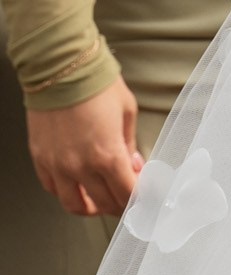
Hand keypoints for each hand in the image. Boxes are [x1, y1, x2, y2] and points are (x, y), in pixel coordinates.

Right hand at [27, 79, 142, 216]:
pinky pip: (53, 188)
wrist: (61, 67)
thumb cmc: (96, 84)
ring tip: (102, 199)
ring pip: (74, 205)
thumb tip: (132, 163)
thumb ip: (129, 144)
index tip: (146, 194)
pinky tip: (78, 185)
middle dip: (121, 203)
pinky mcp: (41, 159)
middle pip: (104, 203)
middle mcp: (80, 166)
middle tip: (128, 195)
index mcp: (107, 155)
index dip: (140, 197)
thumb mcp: (126, 111)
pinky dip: (67, 192)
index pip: (127, 193)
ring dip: (92, 207)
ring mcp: (57, 165)